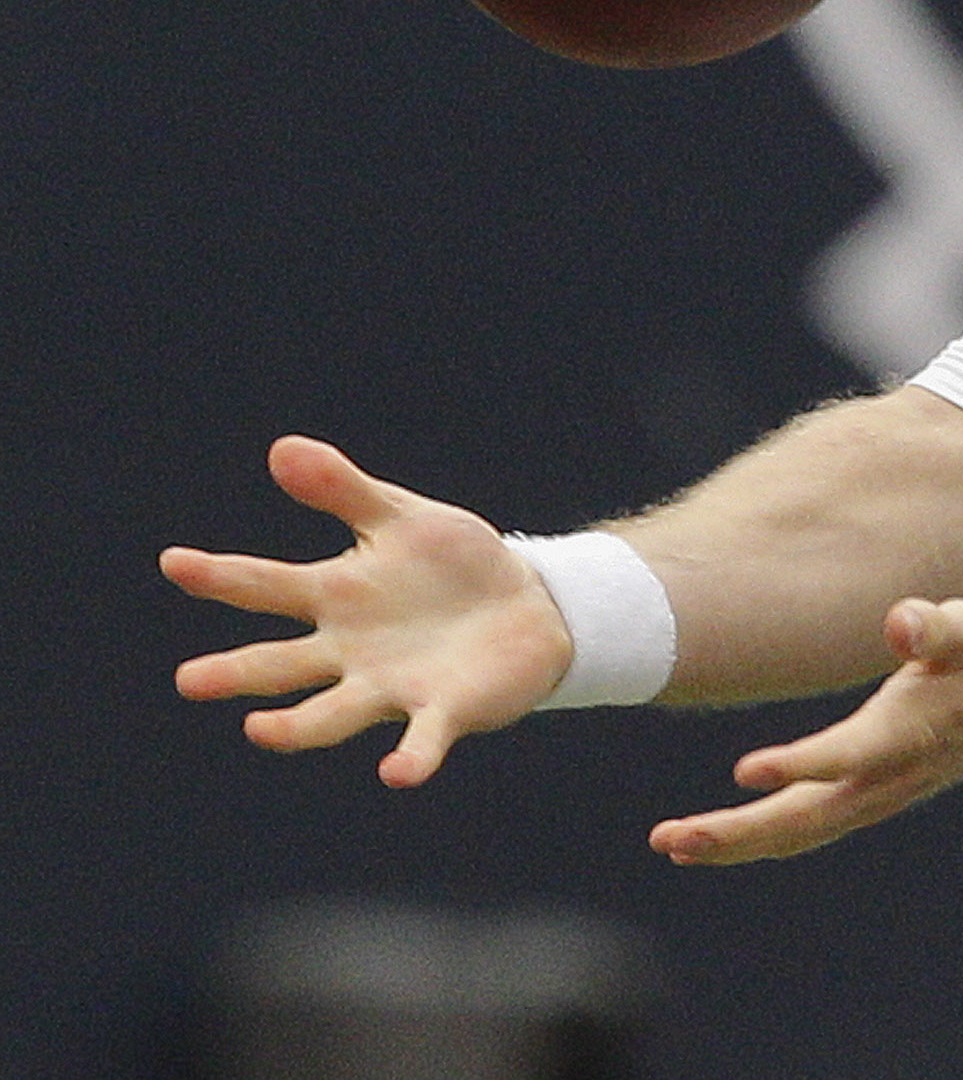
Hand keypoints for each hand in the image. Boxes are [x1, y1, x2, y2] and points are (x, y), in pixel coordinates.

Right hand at [162, 434, 574, 786]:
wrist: (529, 605)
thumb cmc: (454, 564)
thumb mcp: (401, 518)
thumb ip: (343, 490)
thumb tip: (281, 449)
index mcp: (337, 597)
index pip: (267, 585)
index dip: (222, 575)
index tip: (174, 561)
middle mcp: (351, 651)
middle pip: (283, 665)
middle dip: (237, 673)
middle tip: (190, 680)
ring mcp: (393, 684)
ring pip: (333, 713)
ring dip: (297, 727)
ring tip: (260, 730)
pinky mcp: (444, 710)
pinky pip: (423, 740)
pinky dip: (411, 758)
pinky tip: (397, 772)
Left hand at [648, 598, 962, 865]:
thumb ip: (937, 628)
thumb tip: (902, 621)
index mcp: (909, 736)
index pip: (848, 756)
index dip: (800, 765)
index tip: (745, 771)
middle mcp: (887, 778)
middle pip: (806, 820)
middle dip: (737, 833)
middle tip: (671, 838)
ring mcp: (877, 794)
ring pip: (800, 832)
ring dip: (737, 842)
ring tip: (673, 843)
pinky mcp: (868, 794)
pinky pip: (807, 826)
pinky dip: (761, 835)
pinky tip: (717, 834)